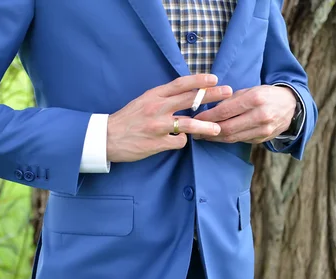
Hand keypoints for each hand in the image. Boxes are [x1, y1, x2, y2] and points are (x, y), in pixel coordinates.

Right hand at [106, 74, 232, 162]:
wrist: (106, 138)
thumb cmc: (127, 119)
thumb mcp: (143, 101)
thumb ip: (163, 99)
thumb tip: (186, 98)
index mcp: (153, 95)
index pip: (180, 84)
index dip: (198, 80)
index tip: (214, 79)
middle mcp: (157, 108)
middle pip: (190, 99)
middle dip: (211, 96)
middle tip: (228, 93)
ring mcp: (158, 126)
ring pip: (189, 124)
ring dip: (206, 126)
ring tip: (218, 128)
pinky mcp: (157, 143)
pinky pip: (179, 142)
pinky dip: (181, 142)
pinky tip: (178, 142)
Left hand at [194, 85, 295, 143]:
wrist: (291, 106)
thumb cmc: (266, 94)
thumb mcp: (250, 89)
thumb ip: (230, 99)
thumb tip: (208, 108)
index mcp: (255, 99)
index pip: (225, 111)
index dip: (207, 117)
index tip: (195, 118)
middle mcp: (260, 116)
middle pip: (227, 128)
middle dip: (207, 131)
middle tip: (194, 131)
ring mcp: (263, 130)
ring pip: (232, 138)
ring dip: (214, 138)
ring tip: (201, 135)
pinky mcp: (262, 140)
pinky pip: (239, 140)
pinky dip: (226, 139)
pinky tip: (217, 137)